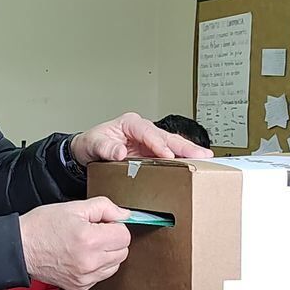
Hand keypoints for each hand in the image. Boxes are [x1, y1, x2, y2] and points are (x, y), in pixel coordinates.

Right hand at [19, 197, 130, 289]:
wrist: (20, 248)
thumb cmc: (41, 227)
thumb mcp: (73, 207)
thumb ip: (105, 207)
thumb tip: (124, 214)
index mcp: (90, 240)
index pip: (124, 235)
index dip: (114, 225)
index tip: (103, 223)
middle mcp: (89, 262)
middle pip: (122, 251)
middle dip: (112, 240)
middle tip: (94, 232)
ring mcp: (84, 277)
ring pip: (114, 265)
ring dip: (106, 254)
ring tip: (87, 245)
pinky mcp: (79, 287)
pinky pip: (100, 276)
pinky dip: (96, 267)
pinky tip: (81, 256)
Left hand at [69, 112, 211, 164]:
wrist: (84, 153)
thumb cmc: (89, 144)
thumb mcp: (93, 144)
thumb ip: (105, 148)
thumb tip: (119, 152)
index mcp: (130, 123)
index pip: (148, 132)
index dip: (159, 144)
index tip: (168, 155)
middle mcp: (142, 130)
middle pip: (167, 137)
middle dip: (185, 146)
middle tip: (202, 155)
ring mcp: (148, 142)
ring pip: (172, 145)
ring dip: (188, 153)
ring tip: (205, 159)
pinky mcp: (150, 153)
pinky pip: (169, 155)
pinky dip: (182, 160)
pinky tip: (194, 165)